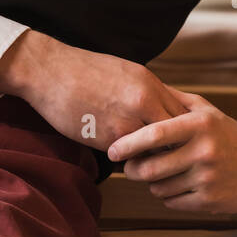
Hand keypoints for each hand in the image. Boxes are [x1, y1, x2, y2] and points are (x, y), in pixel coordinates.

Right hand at [0, 29, 190, 147]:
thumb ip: (148, 92)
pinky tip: (126, 162)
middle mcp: (144, 102)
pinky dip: (130, 162)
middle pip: (177, 136)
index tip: (183, 142)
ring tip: (152, 166)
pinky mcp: (107, 139)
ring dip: (154, 160)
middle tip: (174, 160)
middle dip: (176, 150)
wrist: (49, 71)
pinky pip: (130, 158)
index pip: (185, 115)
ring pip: (155, 152)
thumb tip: (164, 110)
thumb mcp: (126, 72)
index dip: (186, 132)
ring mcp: (127, 122)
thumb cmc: (84, 70)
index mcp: (150, 84)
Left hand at [107, 88, 236, 213]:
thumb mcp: (205, 110)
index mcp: (200, 125)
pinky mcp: (210, 200)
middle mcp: (204, 151)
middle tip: (129, 168)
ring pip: (159, 188)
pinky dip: (168, 196)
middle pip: (151, 168)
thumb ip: (174, 100)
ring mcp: (208, 178)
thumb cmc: (226, 133)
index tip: (112, 150)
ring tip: (160, 174)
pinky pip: (172, 202)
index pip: (155, 135)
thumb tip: (141, 89)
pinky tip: (177, 186)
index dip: (128, 144)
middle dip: (133, 170)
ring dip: (152, 184)